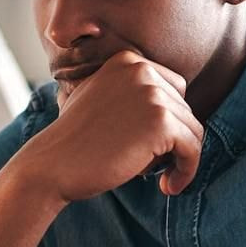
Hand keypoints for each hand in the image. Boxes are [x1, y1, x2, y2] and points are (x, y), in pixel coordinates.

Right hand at [17, 50, 203, 201]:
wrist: (52, 165)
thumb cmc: (72, 142)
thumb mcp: (98, 100)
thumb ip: (129, 94)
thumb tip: (171, 108)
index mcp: (126, 61)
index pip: (172, 88)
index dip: (167, 121)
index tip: (154, 147)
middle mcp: (141, 70)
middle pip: (184, 109)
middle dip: (172, 140)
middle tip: (151, 166)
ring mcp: (152, 94)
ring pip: (192, 129)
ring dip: (180, 158)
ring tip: (160, 178)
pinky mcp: (161, 122)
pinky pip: (193, 148)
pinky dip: (186, 170)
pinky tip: (167, 186)